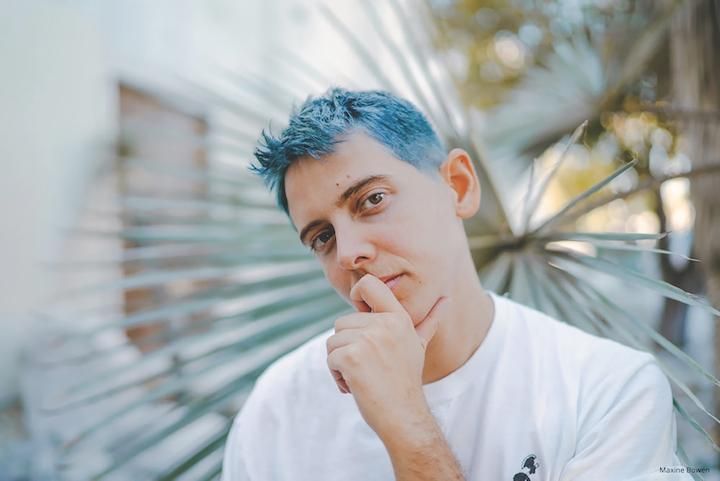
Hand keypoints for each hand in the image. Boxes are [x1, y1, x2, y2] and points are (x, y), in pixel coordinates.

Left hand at [326, 273, 449, 440]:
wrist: (403, 415)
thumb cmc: (406, 380)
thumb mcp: (418, 345)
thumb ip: (429, 321)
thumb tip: (446, 299)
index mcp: (398, 317)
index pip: (369, 284)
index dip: (357, 295)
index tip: (362, 318)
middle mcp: (384, 324)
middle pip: (343, 322)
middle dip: (348, 346)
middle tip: (368, 367)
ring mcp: (368, 339)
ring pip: (333, 341)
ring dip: (340, 362)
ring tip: (363, 376)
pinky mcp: (352, 356)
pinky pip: (330, 358)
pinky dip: (337, 375)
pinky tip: (354, 386)